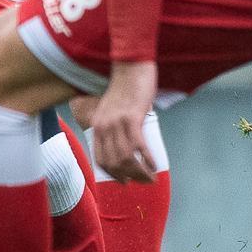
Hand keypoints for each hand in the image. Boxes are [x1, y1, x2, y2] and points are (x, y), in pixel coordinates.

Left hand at [88, 61, 159, 181]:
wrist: (130, 70)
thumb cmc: (124, 91)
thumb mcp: (111, 111)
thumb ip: (113, 127)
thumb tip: (124, 147)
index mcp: (97, 126)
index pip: (100, 159)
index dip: (113, 174)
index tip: (124, 181)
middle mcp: (104, 127)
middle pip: (114, 162)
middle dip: (130, 177)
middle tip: (144, 181)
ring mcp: (117, 123)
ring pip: (126, 158)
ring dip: (140, 172)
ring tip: (151, 177)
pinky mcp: (132, 118)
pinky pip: (139, 146)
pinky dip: (147, 160)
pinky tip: (154, 165)